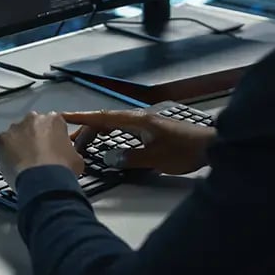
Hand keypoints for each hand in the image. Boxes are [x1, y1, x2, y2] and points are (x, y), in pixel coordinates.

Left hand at [0, 111, 84, 186]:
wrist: (43, 180)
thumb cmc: (62, 168)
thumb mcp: (76, 157)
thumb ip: (70, 150)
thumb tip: (67, 155)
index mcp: (55, 119)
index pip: (51, 125)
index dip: (50, 138)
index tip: (49, 149)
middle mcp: (34, 118)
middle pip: (32, 126)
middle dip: (33, 138)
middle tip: (35, 155)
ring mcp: (15, 128)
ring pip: (16, 134)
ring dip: (19, 144)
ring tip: (23, 162)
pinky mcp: (1, 140)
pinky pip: (2, 145)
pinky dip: (5, 153)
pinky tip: (12, 165)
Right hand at [63, 109, 215, 174]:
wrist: (210, 146)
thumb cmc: (184, 151)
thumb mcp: (156, 158)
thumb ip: (130, 158)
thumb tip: (106, 157)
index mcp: (139, 120)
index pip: (105, 117)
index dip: (83, 117)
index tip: (64, 116)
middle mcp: (140, 118)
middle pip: (107, 121)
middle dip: (87, 130)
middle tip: (70, 143)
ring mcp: (146, 124)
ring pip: (115, 125)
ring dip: (98, 133)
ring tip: (82, 145)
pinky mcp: (151, 131)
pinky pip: (124, 130)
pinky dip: (111, 135)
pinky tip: (107, 144)